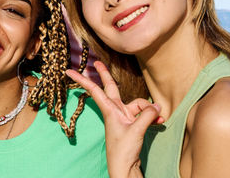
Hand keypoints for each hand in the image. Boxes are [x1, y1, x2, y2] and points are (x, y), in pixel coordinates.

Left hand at [66, 62, 161, 177]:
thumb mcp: (136, 130)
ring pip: (138, 103)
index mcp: (110, 110)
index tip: (68, 70)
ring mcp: (124, 116)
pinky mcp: (133, 123)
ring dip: (150, 109)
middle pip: (111, 87)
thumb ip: (147, 115)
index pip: (94, 89)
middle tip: (97, 62)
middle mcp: (116, 110)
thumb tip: (157, 105)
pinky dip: (153, 116)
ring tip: (160, 119)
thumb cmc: (124, 150)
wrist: (125, 166)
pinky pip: (145, 114)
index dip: (82, 79)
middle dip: (105, 74)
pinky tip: (161, 121)